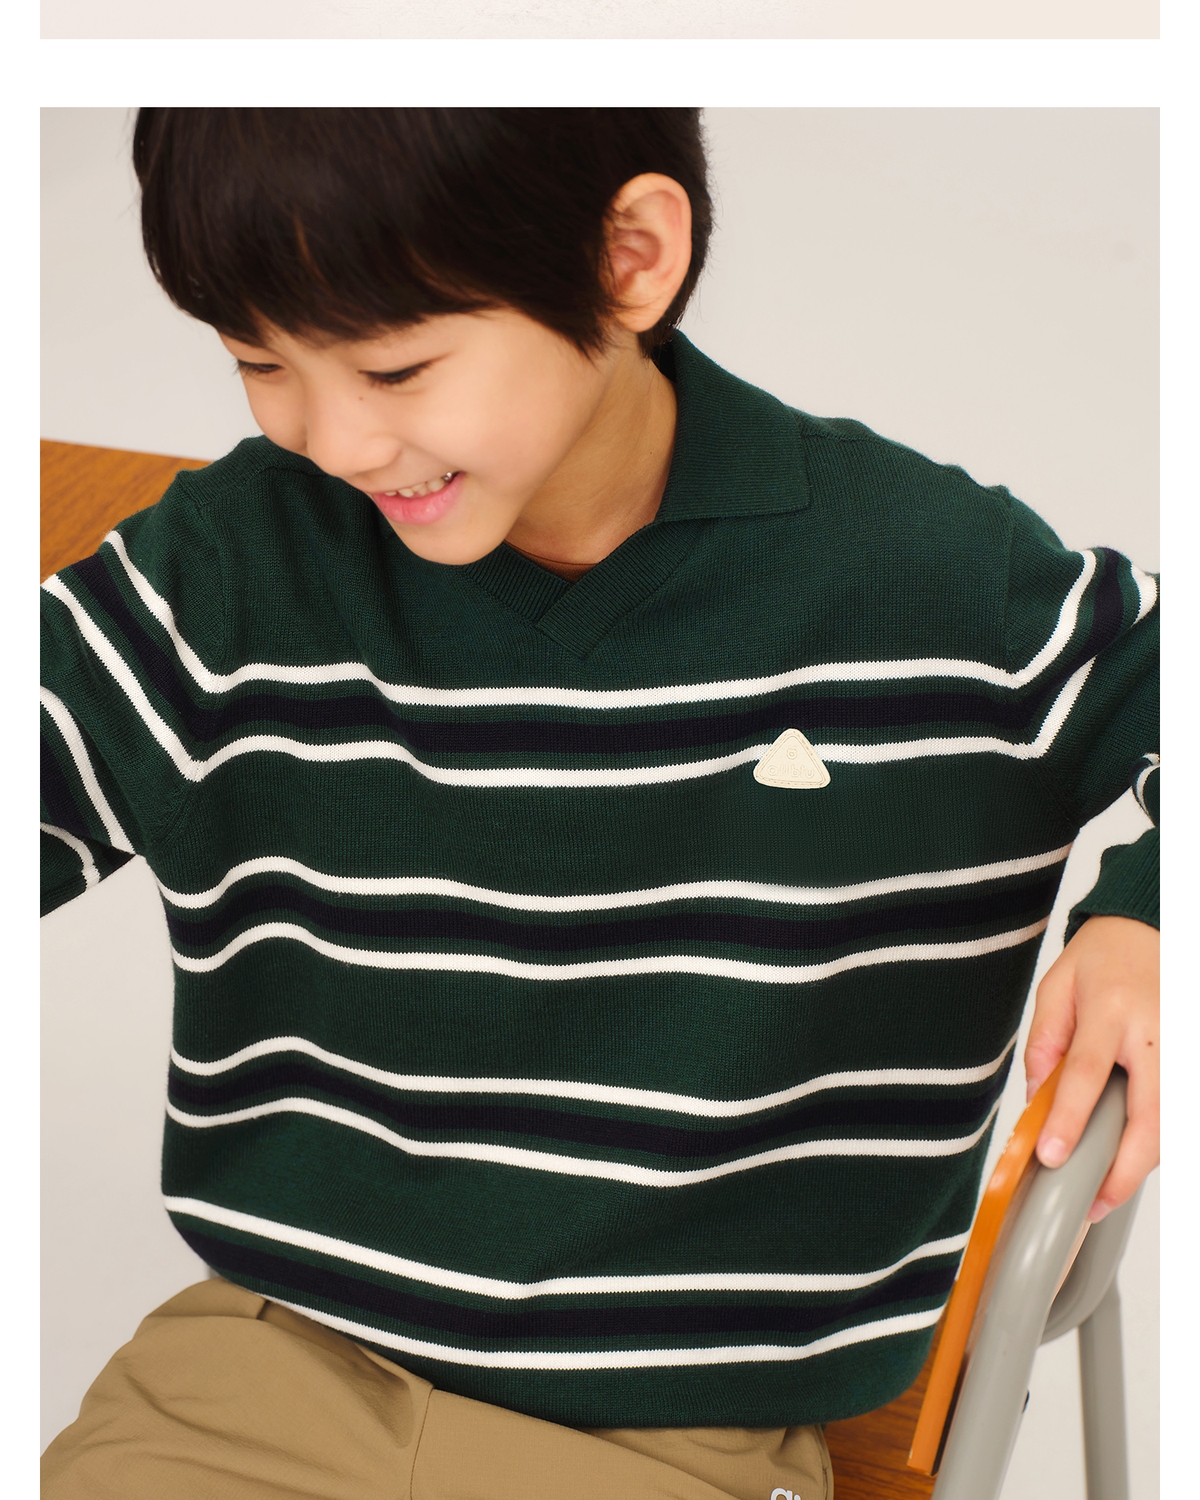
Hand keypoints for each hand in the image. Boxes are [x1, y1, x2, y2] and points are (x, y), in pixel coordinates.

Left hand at [1024, 915, 1158, 1220]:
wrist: (1153, 925)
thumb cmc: (1105, 955)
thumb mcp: (1057, 986)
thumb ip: (1045, 1041)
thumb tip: (1038, 1097)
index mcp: (1111, 1010)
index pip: (1087, 1074)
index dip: (1069, 1120)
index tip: (1054, 1156)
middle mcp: (1156, 1033)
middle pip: (1150, 1115)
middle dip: (1126, 1168)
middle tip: (1098, 1201)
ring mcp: (1184, 1047)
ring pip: (1174, 1123)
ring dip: (1146, 1161)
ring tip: (1112, 1186)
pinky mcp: (1194, 1057)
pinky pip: (1182, 1112)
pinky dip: (1163, 1137)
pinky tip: (1137, 1151)